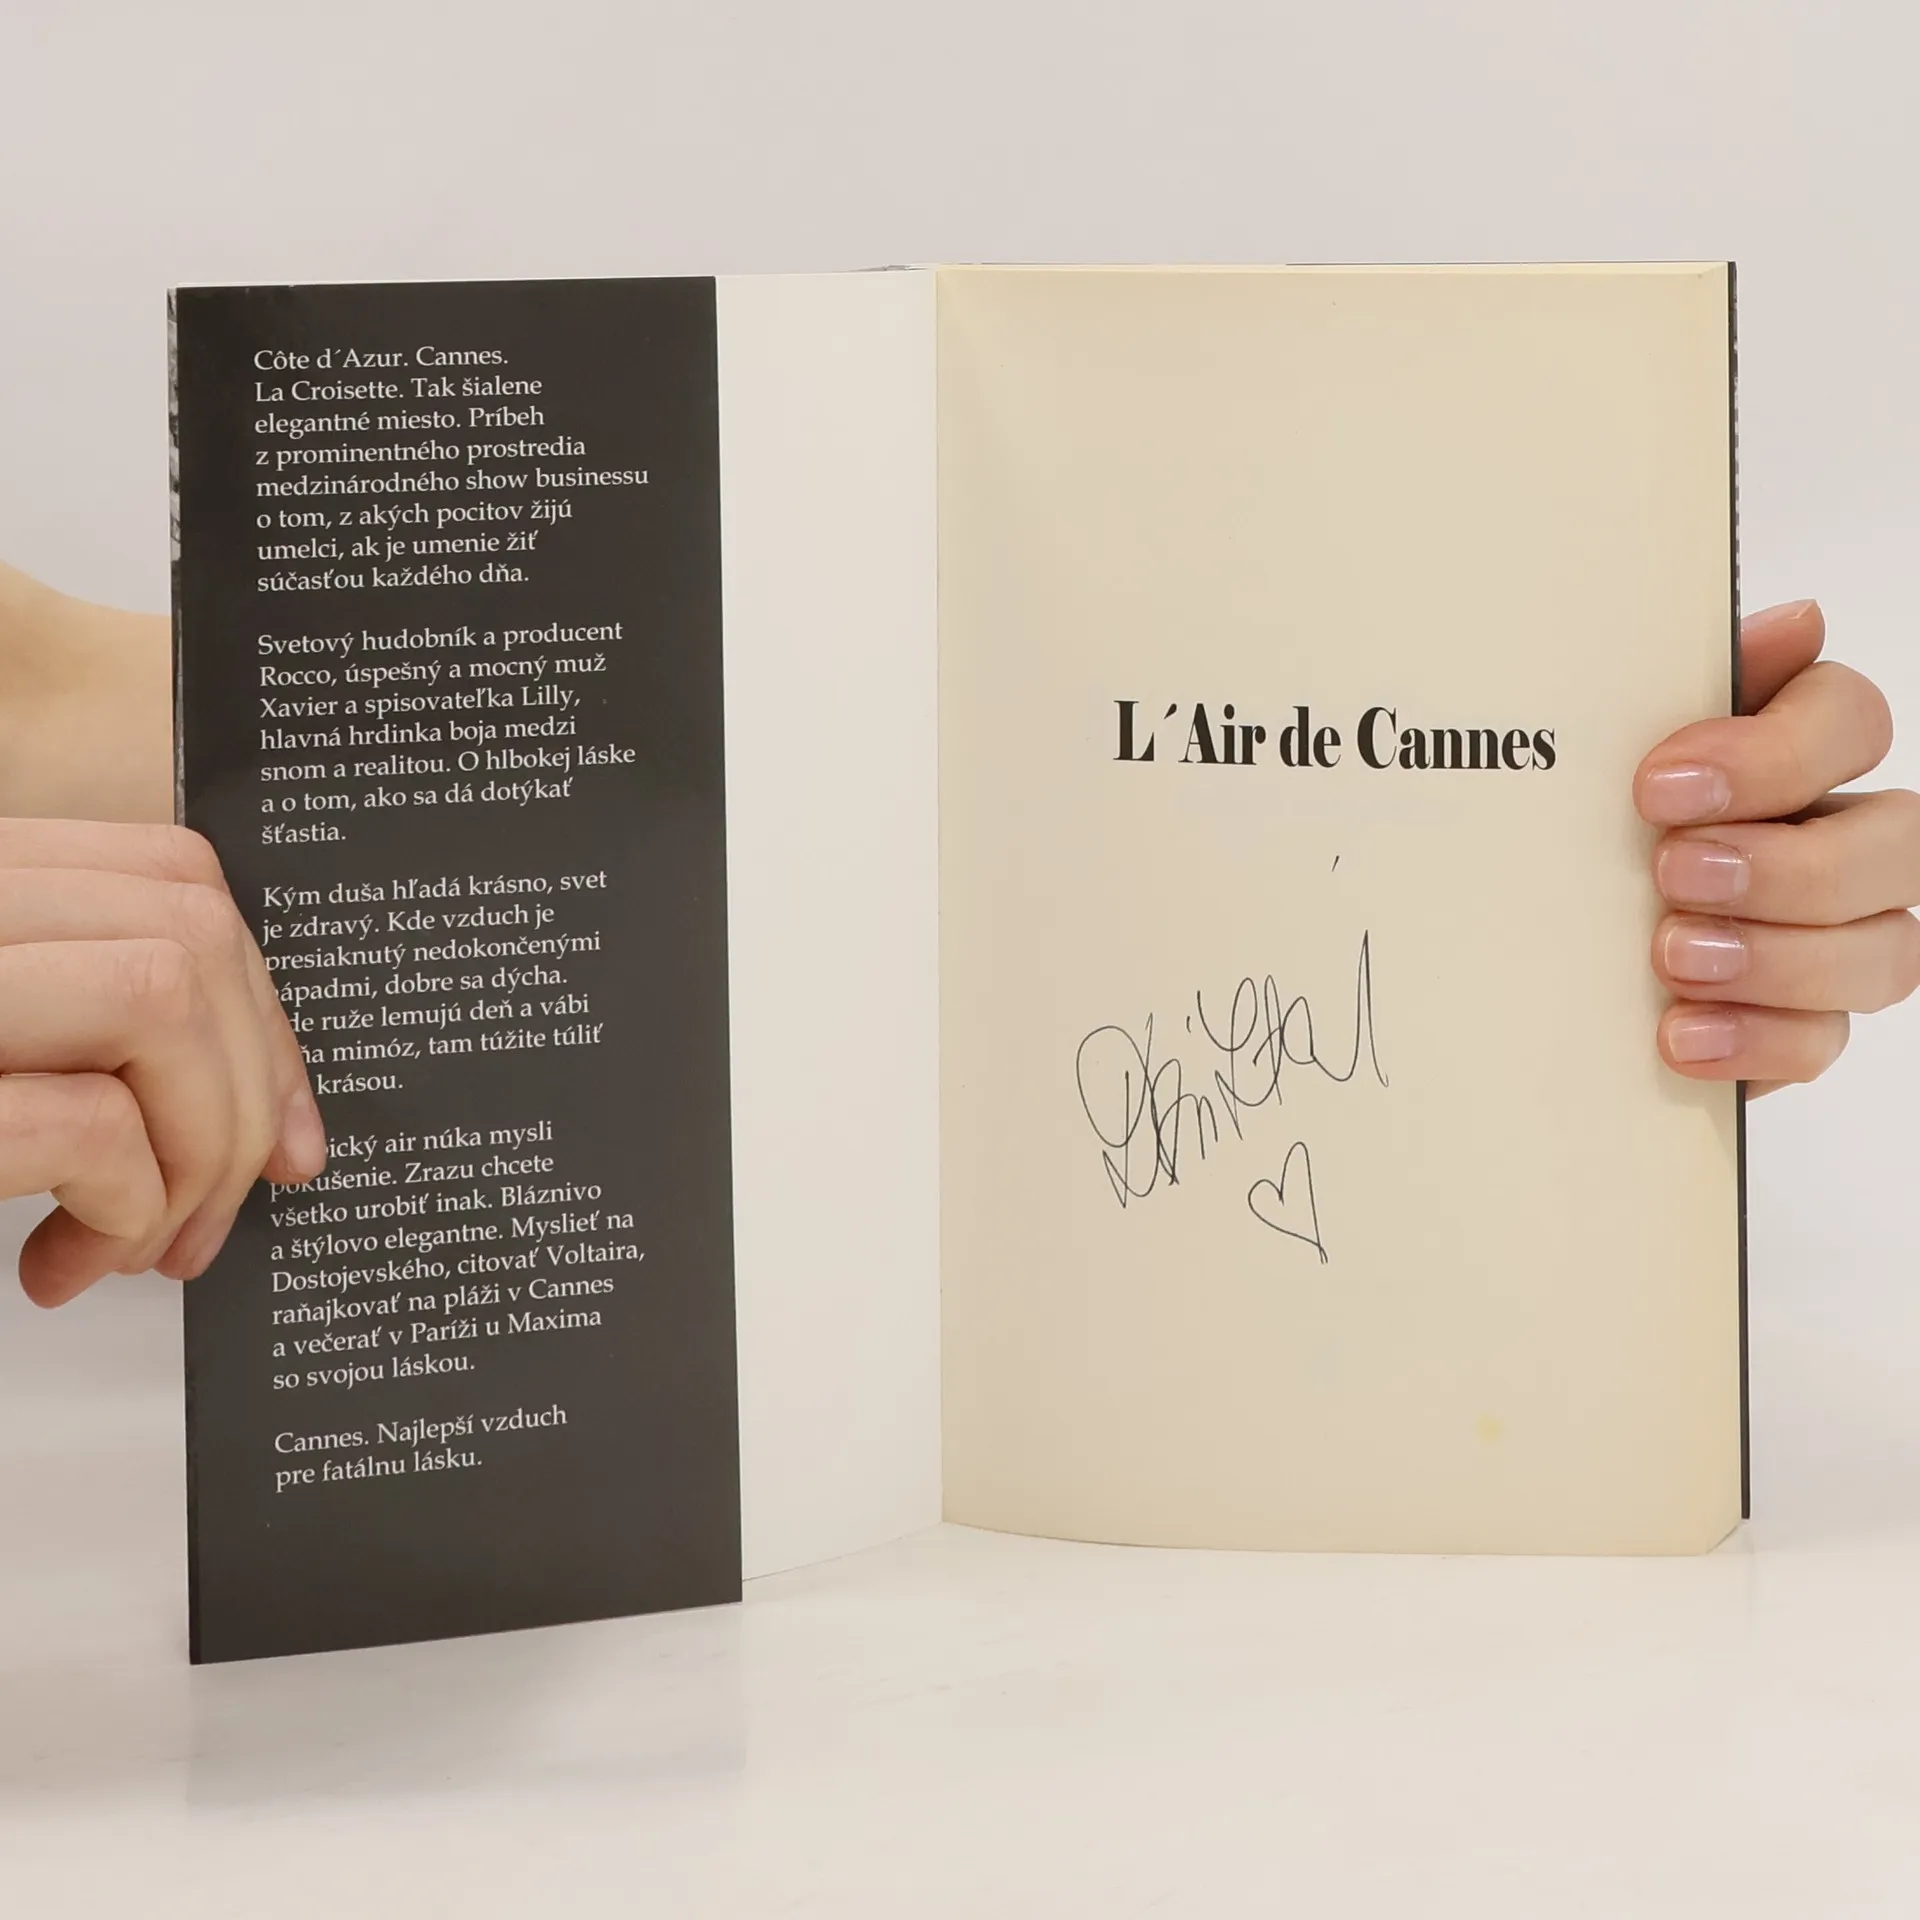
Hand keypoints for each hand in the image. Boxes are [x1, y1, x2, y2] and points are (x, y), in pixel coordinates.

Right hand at [0, 819, 326, 1306]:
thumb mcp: (21, 1045)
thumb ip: (118, 1044)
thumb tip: (294, 1138)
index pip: (175, 876)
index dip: (260, 1002)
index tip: (283, 1128)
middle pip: (191, 936)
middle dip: (247, 1092)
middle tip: (206, 1219)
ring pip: (161, 1001)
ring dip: (192, 1150)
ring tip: (136, 1245)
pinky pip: (92, 1122)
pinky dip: (120, 1206)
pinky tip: (64, 1263)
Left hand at [1637, 598, 1919, 1094]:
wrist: (1523, 926)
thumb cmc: (1590, 812)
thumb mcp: (1612, 742)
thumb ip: (1686, 684)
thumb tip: (1796, 621)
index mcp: (1802, 752)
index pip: (1853, 722)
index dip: (1774, 756)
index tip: (1659, 785)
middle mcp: (1844, 839)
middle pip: (1898, 846)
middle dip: (1787, 866)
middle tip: (1672, 873)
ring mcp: (1836, 937)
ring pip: (1883, 953)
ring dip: (1776, 958)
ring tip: (1671, 956)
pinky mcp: (1798, 1023)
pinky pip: (1822, 1041)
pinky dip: (1755, 1040)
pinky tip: (1680, 1033)